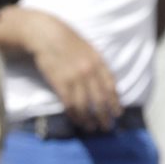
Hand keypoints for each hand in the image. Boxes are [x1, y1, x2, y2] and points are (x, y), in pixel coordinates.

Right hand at [27, 12, 120, 131]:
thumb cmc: (67, 40)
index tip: (117, 113)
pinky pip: (69, 104)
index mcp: (98, 62)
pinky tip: (77, 121)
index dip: (115, 102)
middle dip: (104, 115)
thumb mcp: (88, 49)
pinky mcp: (60, 83)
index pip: (110, 86)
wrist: (47, 35)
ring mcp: (75, 78)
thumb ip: (96, 65)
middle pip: (100, 99)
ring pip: (85, 105)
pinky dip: (74, 114)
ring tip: (91, 128)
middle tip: (107, 127)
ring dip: (89, 119)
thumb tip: (102, 82)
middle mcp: (89, 71)